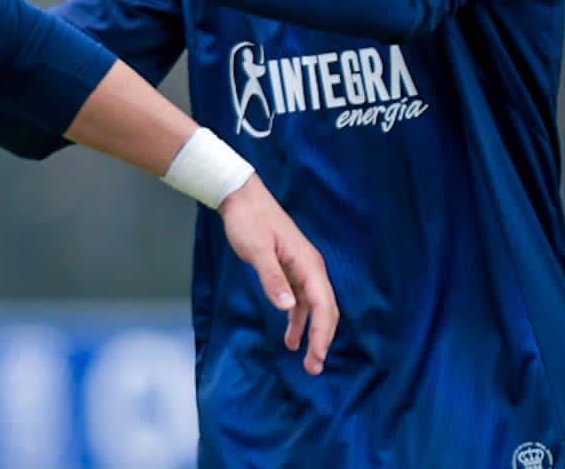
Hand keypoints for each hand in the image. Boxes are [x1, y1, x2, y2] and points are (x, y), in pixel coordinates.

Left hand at [216, 176, 336, 375]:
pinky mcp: (289, 270)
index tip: (317, 356)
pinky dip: (297, 319)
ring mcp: (301, 269)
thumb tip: (288, 308)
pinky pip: (300, 300)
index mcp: (308, 264)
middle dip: (322, 339)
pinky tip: (290, 337)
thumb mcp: (256, 249)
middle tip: (313, 367)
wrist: (240, 196)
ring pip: (314, 308)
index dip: (322, 334)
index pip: (324, 305)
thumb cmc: (248, 220)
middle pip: (325, 310)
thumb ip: (272, 277)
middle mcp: (311, 268)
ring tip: (305, 361)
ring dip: (311, 333)